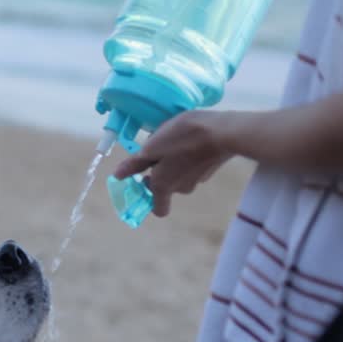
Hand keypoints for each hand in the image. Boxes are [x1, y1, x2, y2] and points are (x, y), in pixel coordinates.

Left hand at [111, 110, 235, 217]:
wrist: (224, 132)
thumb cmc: (183, 138)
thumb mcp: (152, 147)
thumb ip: (135, 164)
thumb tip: (117, 176)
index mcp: (164, 187)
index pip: (159, 209)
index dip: (149, 199)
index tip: (144, 179)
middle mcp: (182, 188)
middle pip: (167, 188)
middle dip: (160, 172)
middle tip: (157, 150)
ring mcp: (200, 179)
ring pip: (181, 175)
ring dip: (174, 161)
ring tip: (174, 140)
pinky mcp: (212, 167)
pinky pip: (194, 165)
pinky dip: (190, 155)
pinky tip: (191, 138)